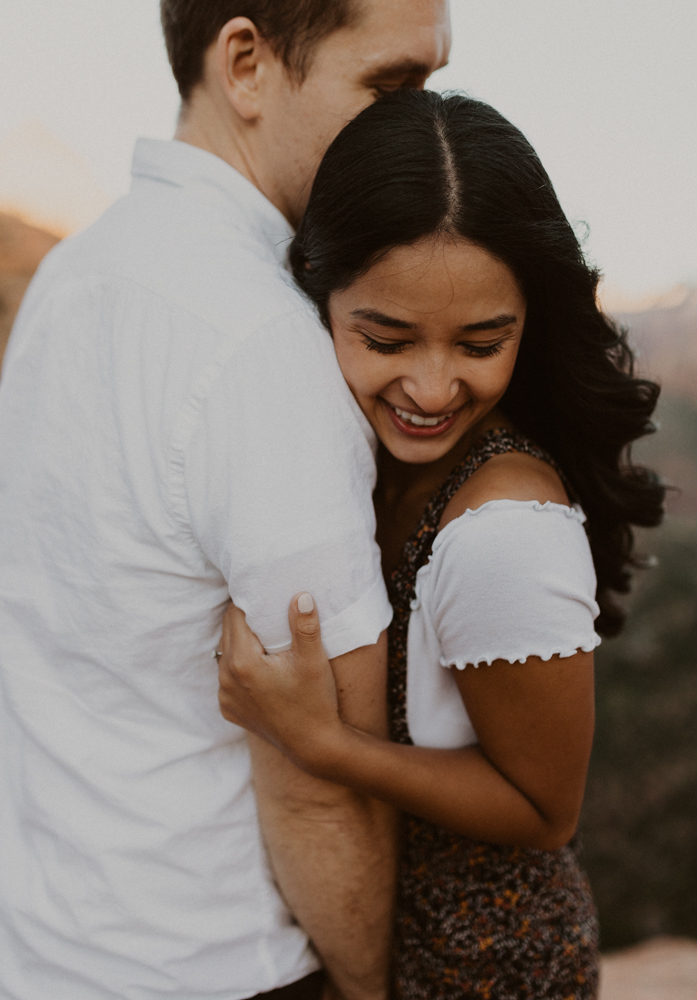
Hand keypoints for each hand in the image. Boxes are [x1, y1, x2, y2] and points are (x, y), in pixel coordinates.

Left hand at [218, 594, 344, 770]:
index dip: (249, 602)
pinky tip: (261, 667)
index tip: (263, 596)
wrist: (314, 745)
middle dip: (244, 621)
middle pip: (228, 633)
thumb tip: (300, 595)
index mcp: (242, 662)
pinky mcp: (228, 709)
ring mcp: (225, 696)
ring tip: (264, 639)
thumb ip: (304, 625)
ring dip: (240, 643)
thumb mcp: (313, 660)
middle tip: (266, 612)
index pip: (235, 616)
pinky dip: (239, 667)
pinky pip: (227, 677)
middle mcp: (226, 679)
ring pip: (225, 654)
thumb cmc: (316, 700)